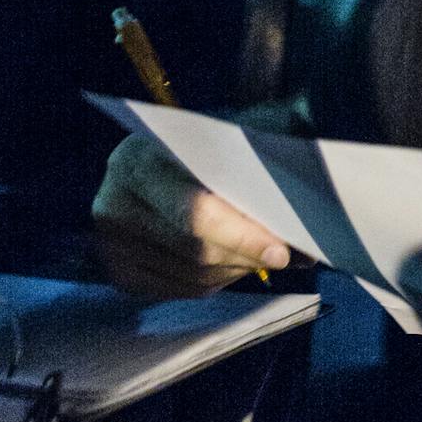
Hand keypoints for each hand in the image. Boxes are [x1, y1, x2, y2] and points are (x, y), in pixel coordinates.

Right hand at [91, 133, 290, 296]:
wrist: (148, 157)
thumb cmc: (195, 143)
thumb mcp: (222, 131)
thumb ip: (260, 152)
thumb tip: (309, 189)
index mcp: (137, 159)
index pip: (195, 211)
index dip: (243, 235)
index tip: (282, 248)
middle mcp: (114, 203)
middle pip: (194, 250)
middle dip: (247, 255)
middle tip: (286, 255)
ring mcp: (111, 245)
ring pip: (192, 274)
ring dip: (237, 270)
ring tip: (265, 255)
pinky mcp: (119, 273)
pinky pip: (181, 289)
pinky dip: (218, 280)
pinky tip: (236, 263)